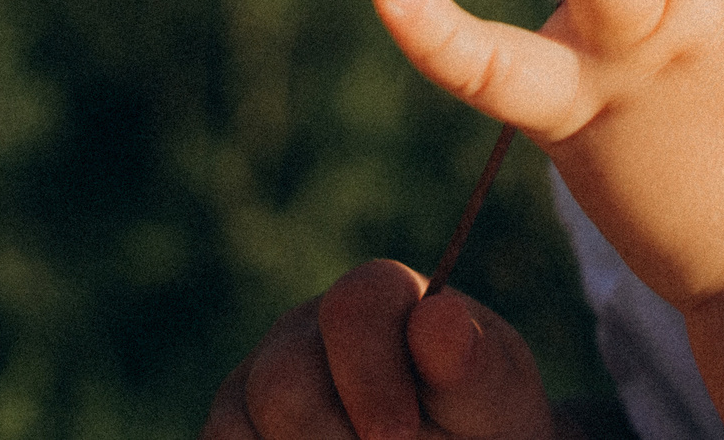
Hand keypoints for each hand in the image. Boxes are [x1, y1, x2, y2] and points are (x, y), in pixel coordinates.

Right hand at [202, 261, 557, 439]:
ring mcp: (257, 377)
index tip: (399, 435)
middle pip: (284, 380)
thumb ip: (473, 367)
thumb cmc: (481, 428)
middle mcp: (307, 327)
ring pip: (238, 422)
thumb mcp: (493, 404)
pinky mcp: (231, 425)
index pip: (354, 306)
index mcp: (379, 297)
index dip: (371, 379)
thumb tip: (442, 316)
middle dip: (336, 438)